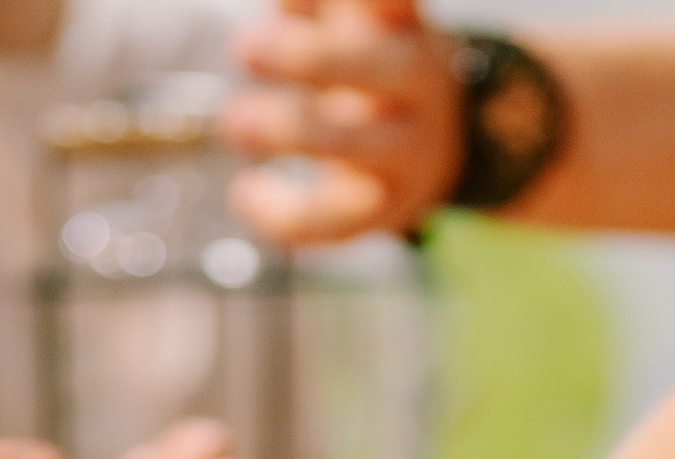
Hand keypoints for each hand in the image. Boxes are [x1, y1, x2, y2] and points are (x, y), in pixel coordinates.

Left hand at [222, 0, 462, 244]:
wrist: (440, 142)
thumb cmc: (373, 63)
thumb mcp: (358, 19)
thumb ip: (318, 5)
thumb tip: (281, 3)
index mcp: (400, 27)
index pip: (387, 1)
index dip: (348, 0)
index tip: (289, 1)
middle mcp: (412, 84)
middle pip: (370, 67)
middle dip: (307, 59)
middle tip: (246, 48)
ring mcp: (405, 149)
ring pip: (352, 145)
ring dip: (290, 133)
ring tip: (234, 122)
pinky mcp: (386, 206)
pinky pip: (335, 220)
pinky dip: (284, 215)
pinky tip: (246, 194)